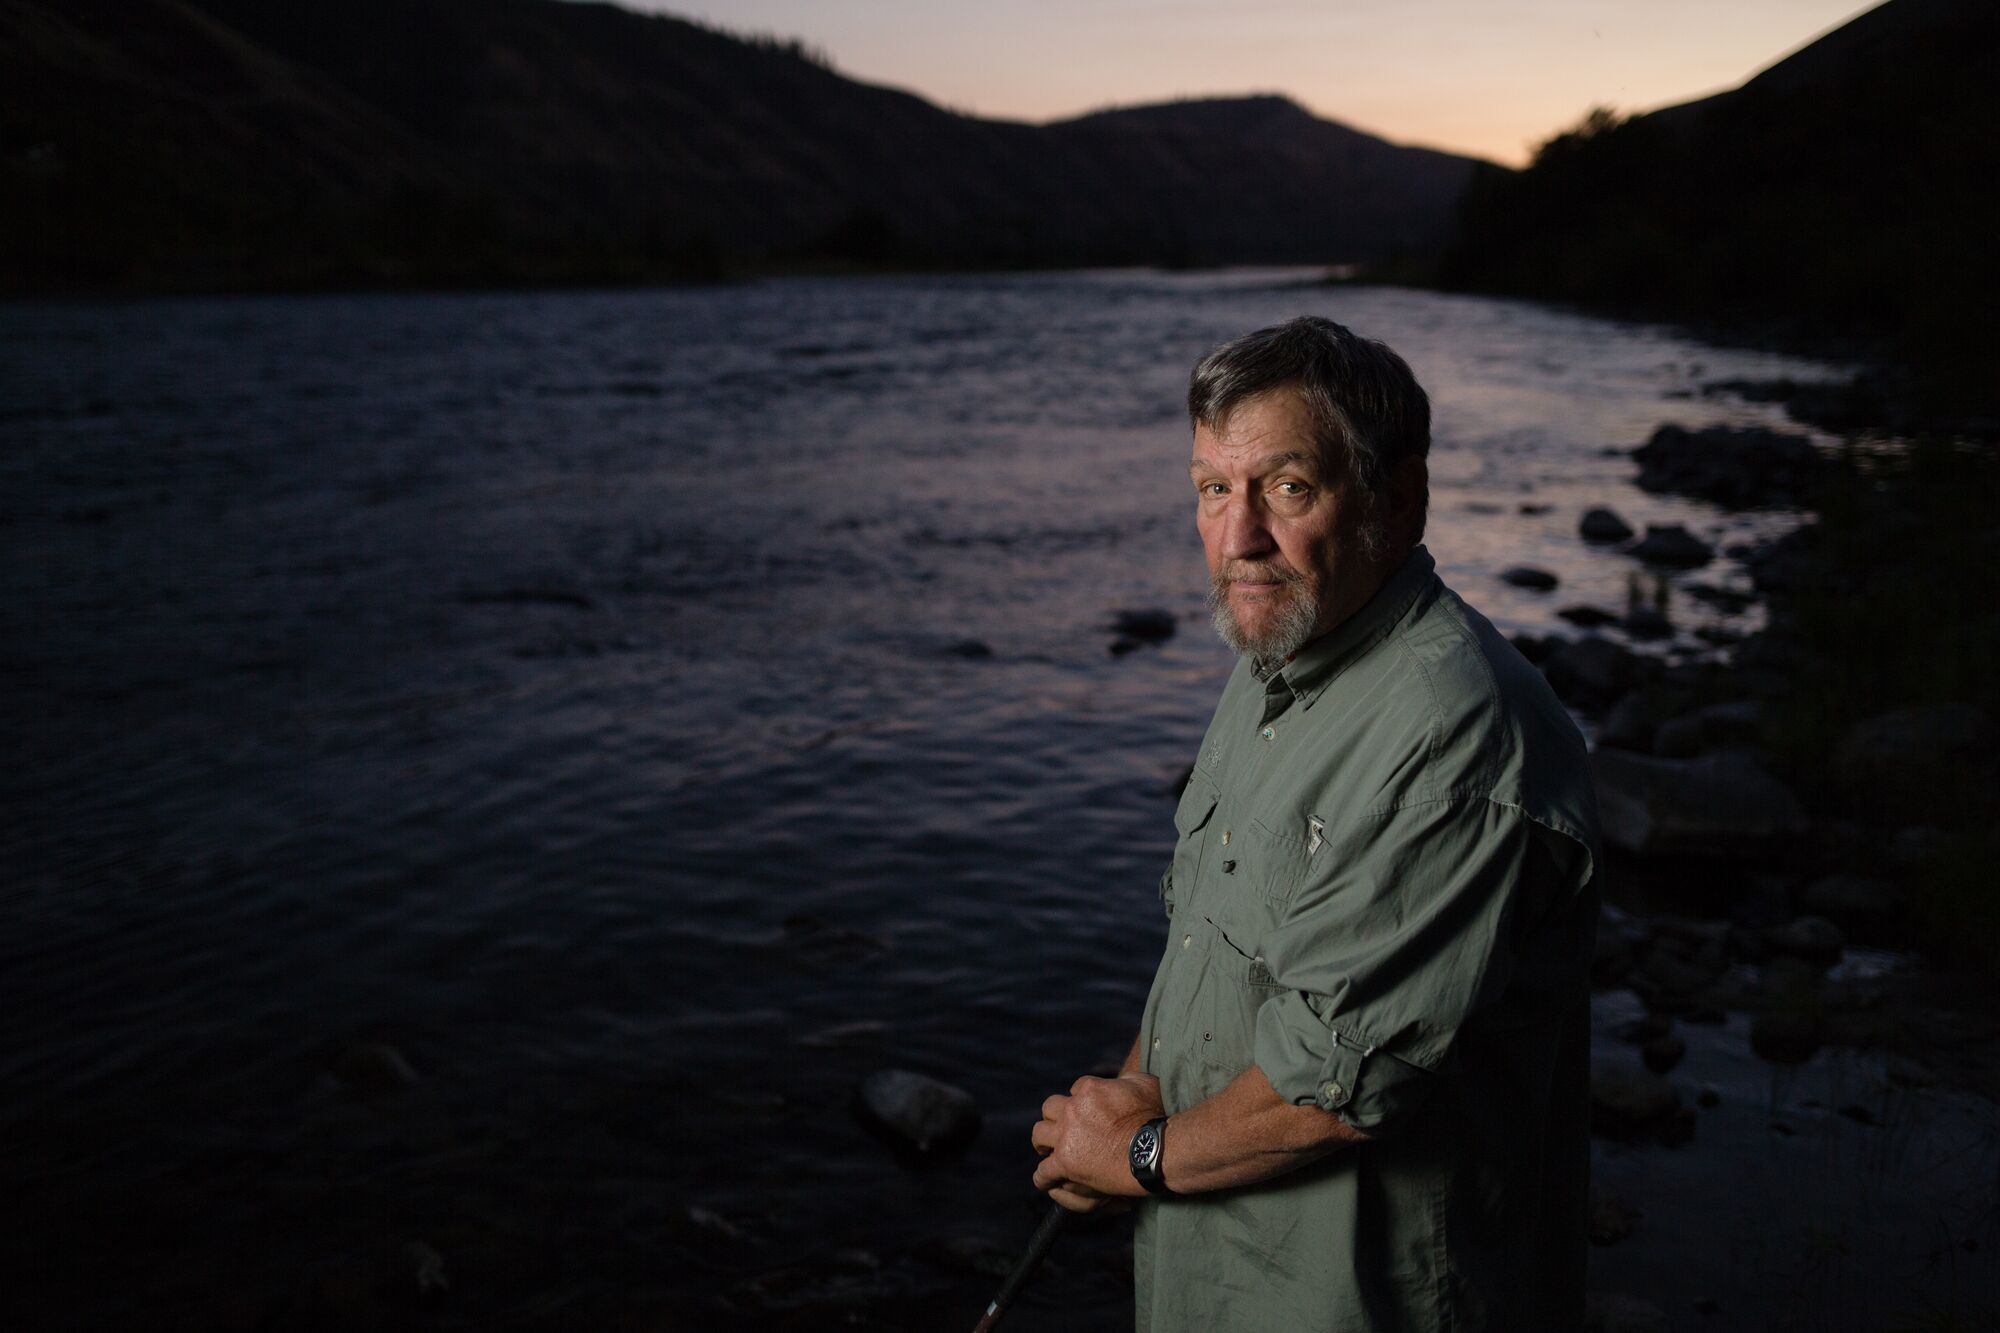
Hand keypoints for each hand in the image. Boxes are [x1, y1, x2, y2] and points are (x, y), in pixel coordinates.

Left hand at [1029, 1072, 1165, 1206]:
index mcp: (1089, 1089)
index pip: (1075, 1090)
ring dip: (1043, 1143)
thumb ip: (1126, 1079)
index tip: (1087, 1114)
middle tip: (1059, 1129)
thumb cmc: (1156, 1117)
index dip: (1081, 1102)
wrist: (1155, 1149)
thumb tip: (1120, 1081)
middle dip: (1054, 1118)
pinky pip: (1044, 1171)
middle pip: (1050, 1108)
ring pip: (1039, 1134)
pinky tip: (1045, 1181)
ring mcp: (1067, 1136)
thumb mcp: (1144, 1084)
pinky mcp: (1066, 1162)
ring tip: (1046, 1151)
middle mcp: (1073, 1108)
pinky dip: (1043, 1177)